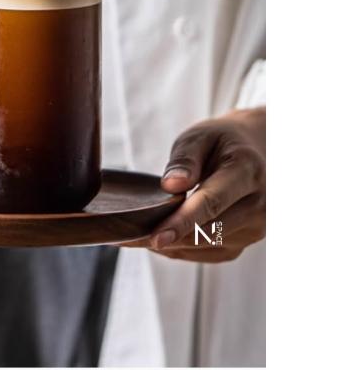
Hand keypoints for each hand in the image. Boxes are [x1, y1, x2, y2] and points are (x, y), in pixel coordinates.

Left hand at [126, 107, 264, 262]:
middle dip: (169, 237)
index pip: (212, 202)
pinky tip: (162, 237)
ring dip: (173, 245)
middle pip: (209, 231)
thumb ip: (185, 160)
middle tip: (127, 237)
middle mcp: (259, 205)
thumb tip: (171, 186)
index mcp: (247, 171)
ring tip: (136, 236)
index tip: (157, 237)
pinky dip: (184, 248)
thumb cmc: (222, 140)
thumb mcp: (201, 135)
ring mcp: (257, 228)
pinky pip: (211, 252)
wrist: (257, 151)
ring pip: (208, 246)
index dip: (183, 222)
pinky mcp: (246, 241)